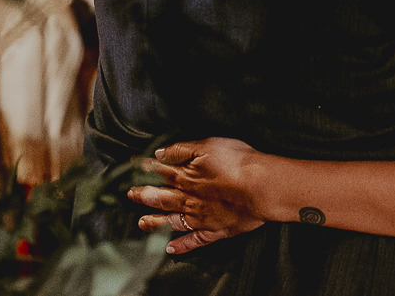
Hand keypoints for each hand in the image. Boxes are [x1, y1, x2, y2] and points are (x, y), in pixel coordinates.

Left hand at [129, 138, 264, 254]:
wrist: (262, 187)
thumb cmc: (240, 162)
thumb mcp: (209, 145)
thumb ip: (182, 150)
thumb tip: (159, 154)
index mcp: (186, 177)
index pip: (160, 171)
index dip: (145, 168)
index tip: (132, 166)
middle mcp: (189, 199)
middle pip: (160, 198)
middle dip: (144, 196)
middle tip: (131, 195)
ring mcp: (201, 217)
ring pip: (172, 221)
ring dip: (155, 222)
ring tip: (142, 223)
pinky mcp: (215, 230)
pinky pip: (194, 241)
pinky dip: (182, 246)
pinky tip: (171, 249)